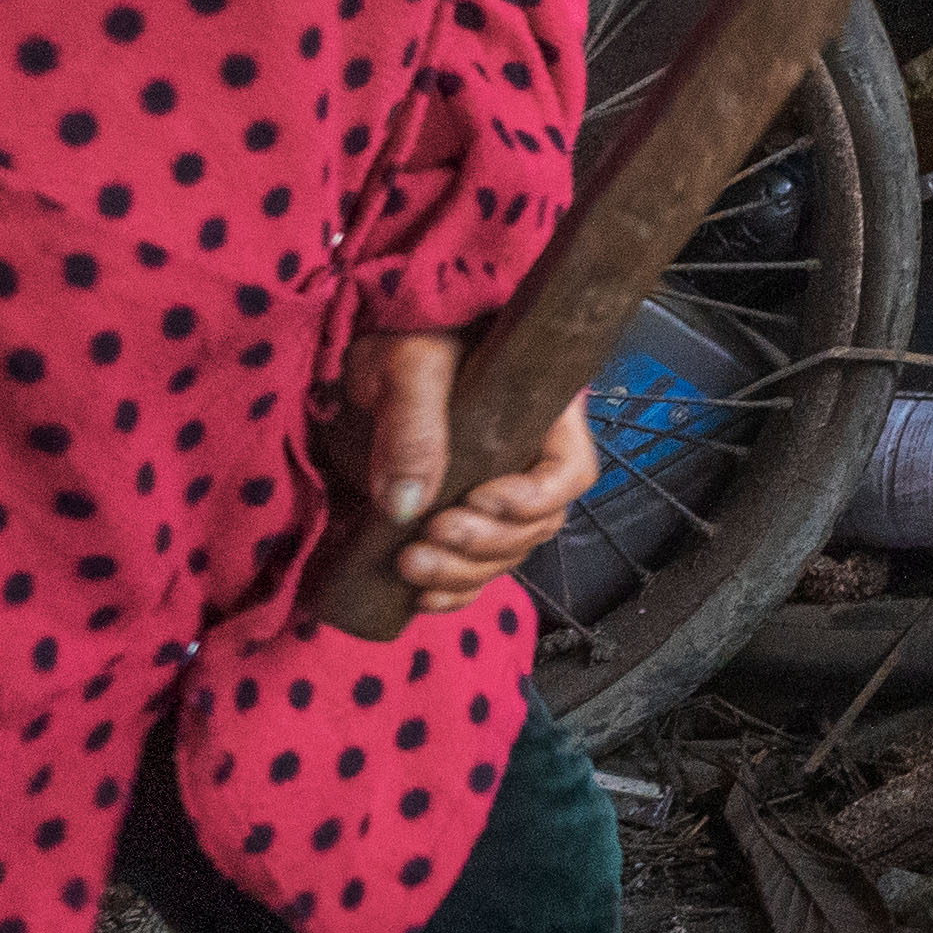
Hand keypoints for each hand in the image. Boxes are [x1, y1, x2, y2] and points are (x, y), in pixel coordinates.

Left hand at [339, 331, 600, 609]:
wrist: (363, 351)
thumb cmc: (403, 335)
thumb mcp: (409, 364)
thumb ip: (413, 424)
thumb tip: (409, 504)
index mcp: (540, 416)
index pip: (569, 473)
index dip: (534, 499)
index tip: (479, 498)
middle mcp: (524, 462)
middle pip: (535, 526)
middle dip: (485, 543)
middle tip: (431, 535)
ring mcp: (490, 494)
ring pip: (503, 555)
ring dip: (462, 573)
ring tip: (410, 565)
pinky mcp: (454, 519)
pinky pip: (471, 572)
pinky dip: (452, 592)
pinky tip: (419, 597)